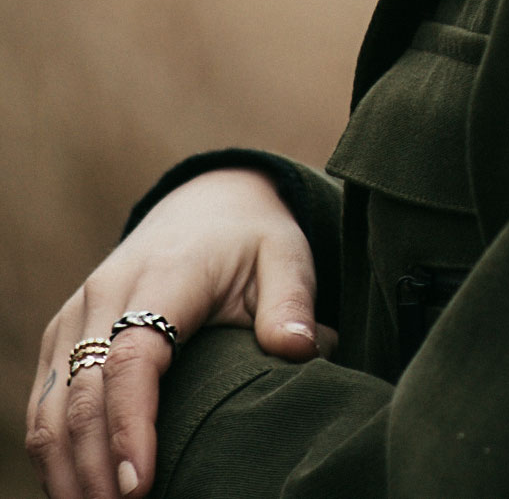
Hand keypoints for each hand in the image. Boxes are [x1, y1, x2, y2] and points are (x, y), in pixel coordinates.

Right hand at [25, 168, 335, 498]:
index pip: (132, 357)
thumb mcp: (284, 254)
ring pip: (51, 407)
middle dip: (95, 467)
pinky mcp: (62, 335)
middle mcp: (105, 293)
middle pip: (83, 394)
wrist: (205, 203)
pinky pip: (43, 403)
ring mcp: (76, 315)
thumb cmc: (249, 239)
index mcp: (162, 274)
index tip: (142, 484)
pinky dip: (52, 452)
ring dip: (67, 469)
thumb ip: (292, 300)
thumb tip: (299, 347)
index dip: (130, 425)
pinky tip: (77, 490)